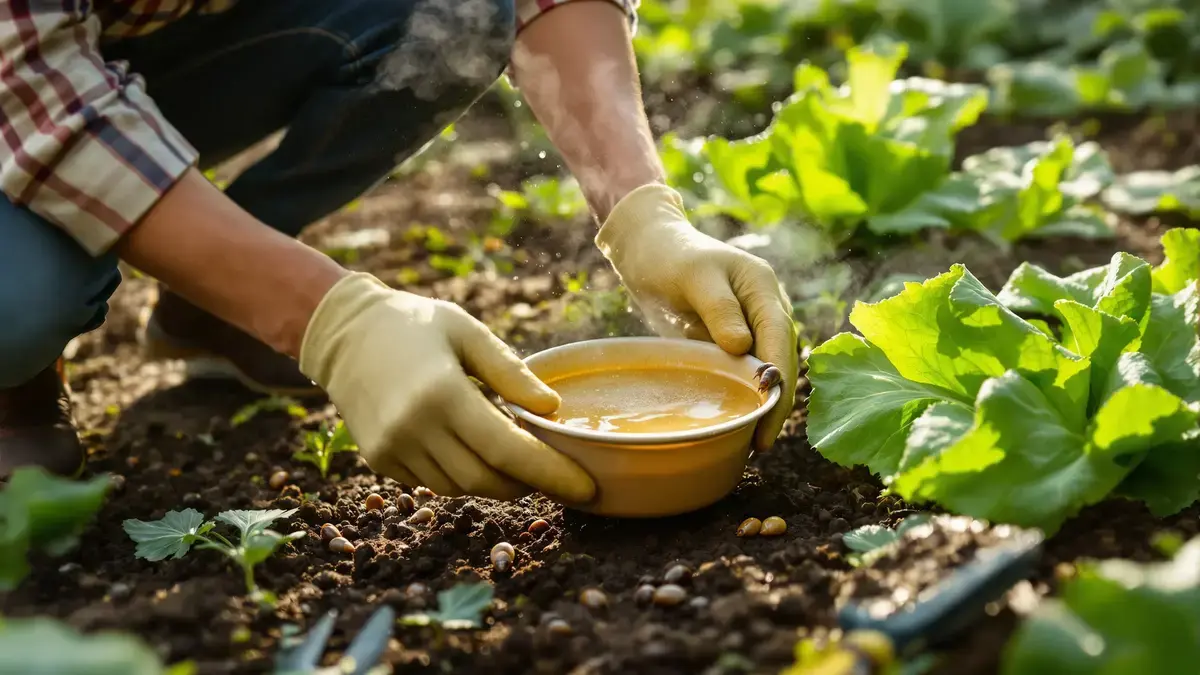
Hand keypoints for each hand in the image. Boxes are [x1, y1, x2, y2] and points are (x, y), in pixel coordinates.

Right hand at [299, 273, 595, 501]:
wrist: (345, 334)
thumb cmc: (417, 325)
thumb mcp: (468, 332)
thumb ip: (511, 372)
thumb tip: (553, 409)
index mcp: (442, 394)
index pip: (508, 451)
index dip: (552, 475)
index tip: (587, 488)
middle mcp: (414, 429)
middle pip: (489, 480)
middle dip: (529, 483)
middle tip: (558, 470)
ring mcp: (393, 449)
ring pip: (462, 488)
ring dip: (496, 480)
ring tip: (515, 454)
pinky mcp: (380, 462)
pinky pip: (434, 484)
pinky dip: (462, 475)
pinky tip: (471, 448)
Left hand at [596, 184, 798, 449]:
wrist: (649, 251)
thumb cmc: (670, 257)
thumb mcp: (693, 276)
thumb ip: (719, 308)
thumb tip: (744, 348)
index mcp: (763, 288)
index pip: (779, 338)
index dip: (778, 378)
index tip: (768, 412)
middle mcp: (764, 310)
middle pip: (780, 360)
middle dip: (775, 401)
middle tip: (761, 444)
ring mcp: (750, 328)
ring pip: (766, 371)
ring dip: (763, 405)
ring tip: (752, 444)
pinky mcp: (731, 344)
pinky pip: (743, 375)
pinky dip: (743, 398)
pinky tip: (737, 426)